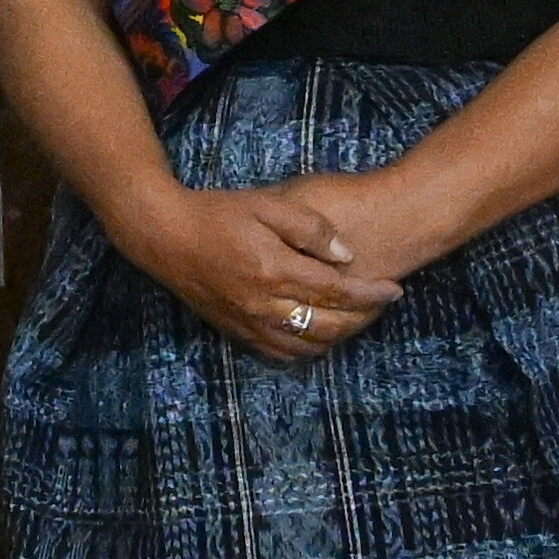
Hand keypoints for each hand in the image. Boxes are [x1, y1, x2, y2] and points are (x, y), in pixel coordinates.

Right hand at [99, 174, 377, 360]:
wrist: (165, 237)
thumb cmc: (217, 213)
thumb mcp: (268, 205)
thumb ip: (311, 229)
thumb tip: (346, 254)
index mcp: (275, 270)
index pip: (336, 290)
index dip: (370, 294)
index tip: (393, 290)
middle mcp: (264, 304)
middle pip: (328, 325)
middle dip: (362, 318)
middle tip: (379, 305)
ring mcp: (249, 323)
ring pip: (307, 346)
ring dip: (337, 336)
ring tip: (353, 319)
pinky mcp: (236, 331)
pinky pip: (281, 353)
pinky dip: (306, 348)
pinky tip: (316, 333)